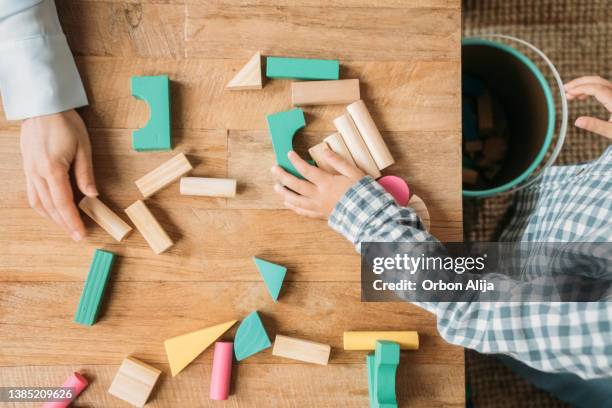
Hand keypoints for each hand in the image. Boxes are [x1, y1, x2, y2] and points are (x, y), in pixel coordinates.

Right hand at [20, 110, 96, 240]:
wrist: (42, 106)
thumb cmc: (65, 123)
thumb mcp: (83, 147)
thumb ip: (86, 174)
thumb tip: (92, 196)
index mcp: (52, 169)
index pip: (63, 203)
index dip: (72, 221)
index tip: (80, 234)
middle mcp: (37, 173)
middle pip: (50, 207)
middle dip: (64, 223)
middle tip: (77, 235)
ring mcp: (29, 171)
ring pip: (38, 202)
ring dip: (52, 217)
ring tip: (67, 226)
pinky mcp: (27, 167)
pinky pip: (32, 193)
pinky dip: (42, 206)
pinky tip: (51, 210)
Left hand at [271, 148, 364, 218]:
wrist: (367, 215)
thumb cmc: (362, 192)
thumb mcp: (353, 173)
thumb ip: (338, 162)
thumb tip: (325, 151)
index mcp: (326, 183)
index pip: (306, 170)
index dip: (296, 161)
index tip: (288, 154)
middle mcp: (319, 195)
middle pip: (296, 185)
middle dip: (283, 176)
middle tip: (274, 169)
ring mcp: (318, 207)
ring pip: (296, 200)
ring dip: (284, 193)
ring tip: (276, 187)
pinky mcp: (320, 215)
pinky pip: (303, 212)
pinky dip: (294, 207)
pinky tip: (287, 203)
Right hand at [564, 76, 611, 139]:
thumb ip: (595, 126)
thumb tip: (577, 121)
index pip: (596, 89)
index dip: (580, 89)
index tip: (568, 94)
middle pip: (597, 81)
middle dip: (580, 83)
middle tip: (565, 89)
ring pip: (599, 82)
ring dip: (583, 85)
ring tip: (570, 93)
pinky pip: (602, 87)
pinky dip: (590, 88)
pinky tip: (581, 96)